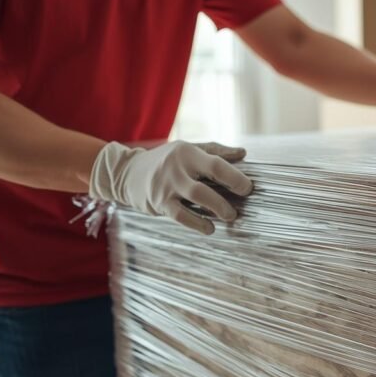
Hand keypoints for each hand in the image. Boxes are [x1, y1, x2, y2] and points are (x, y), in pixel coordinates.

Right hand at [89, 141, 253, 234]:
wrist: (127, 172)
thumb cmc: (166, 160)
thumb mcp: (188, 149)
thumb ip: (215, 151)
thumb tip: (243, 153)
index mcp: (187, 152)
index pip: (216, 165)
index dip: (235, 178)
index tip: (248, 188)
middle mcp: (175, 168)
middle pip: (203, 186)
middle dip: (223, 200)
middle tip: (236, 209)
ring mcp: (165, 186)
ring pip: (192, 200)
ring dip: (213, 211)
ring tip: (227, 217)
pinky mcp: (158, 203)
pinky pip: (179, 216)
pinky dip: (196, 223)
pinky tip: (208, 227)